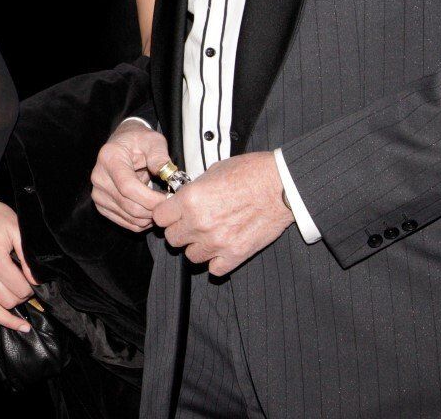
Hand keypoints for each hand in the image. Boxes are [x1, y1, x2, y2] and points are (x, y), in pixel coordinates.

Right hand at [0, 196, 39, 331]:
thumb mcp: (16, 229)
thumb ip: (27, 256)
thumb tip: (36, 279)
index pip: (19, 288)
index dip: (31, 290)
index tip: (36, 285)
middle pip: (5, 301)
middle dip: (21, 301)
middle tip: (29, 295)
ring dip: (4, 321)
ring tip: (20, 326)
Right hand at [90, 119, 171, 230]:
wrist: (123, 144)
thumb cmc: (139, 141)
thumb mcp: (153, 141)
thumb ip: (160, 156)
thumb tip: (167, 174)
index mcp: (109, 158)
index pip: (128, 187)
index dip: (150, 199)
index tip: (169, 199)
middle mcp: (99, 177)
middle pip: (129, 205)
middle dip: (154, 210)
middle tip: (170, 205)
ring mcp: (98, 193)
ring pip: (129, 217)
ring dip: (150, 217)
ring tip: (161, 206)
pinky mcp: (102, 205)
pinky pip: (125, 222)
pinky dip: (142, 222)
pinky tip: (150, 210)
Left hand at [152, 151, 293, 275]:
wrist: (281, 185)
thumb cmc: (251, 173)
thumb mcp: (212, 171)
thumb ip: (194, 189)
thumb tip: (184, 197)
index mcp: (190, 200)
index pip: (159, 217)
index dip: (165, 215)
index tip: (172, 214)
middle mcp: (199, 223)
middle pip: (172, 239)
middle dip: (179, 231)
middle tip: (191, 224)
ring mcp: (217, 241)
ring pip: (191, 256)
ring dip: (197, 247)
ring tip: (208, 236)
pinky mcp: (236, 254)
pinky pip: (214, 269)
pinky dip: (216, 262)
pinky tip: (222, 249)